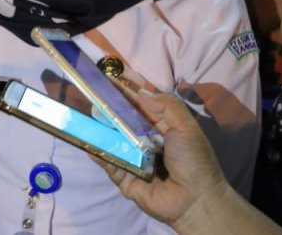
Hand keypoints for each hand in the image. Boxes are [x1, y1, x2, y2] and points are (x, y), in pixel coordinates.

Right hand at [93, 90, 224, 225]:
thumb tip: (139, 93)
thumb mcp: (186, 127)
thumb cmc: (193, 161)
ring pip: (112, 142)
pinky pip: (108, 163)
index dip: (124, 94)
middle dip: (107, 110)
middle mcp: (145, 142)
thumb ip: (166, 106)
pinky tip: (87, 141)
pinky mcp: (124, 177)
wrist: (196, 200)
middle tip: (90, 95)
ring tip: (85, 115)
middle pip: (122, 122)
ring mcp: (133, 159)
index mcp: (161, 128)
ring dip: (99, 129)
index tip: (107, 80)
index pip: (139, 107)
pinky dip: (97, 153)